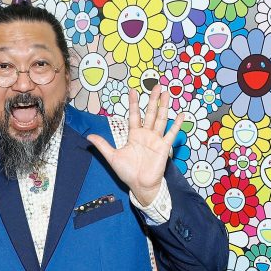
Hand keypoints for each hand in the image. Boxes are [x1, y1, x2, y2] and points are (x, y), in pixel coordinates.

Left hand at [87, 84, 182, 205]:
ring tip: (167, 93)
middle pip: (150, 113)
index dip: (133, 103)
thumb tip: (88, 136)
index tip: (133, 90)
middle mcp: (146, 134)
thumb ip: (102, 145)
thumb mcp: (112, 157)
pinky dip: (176, 124)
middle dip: (153, 99)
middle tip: (157, 85)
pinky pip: (171, 133)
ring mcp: (156, 139)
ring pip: (161, 119)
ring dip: (164, 106)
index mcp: (134, 135)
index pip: (134, 115)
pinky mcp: (164, 147)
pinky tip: (181, 114)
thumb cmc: (127, 172)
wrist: (140, 185)